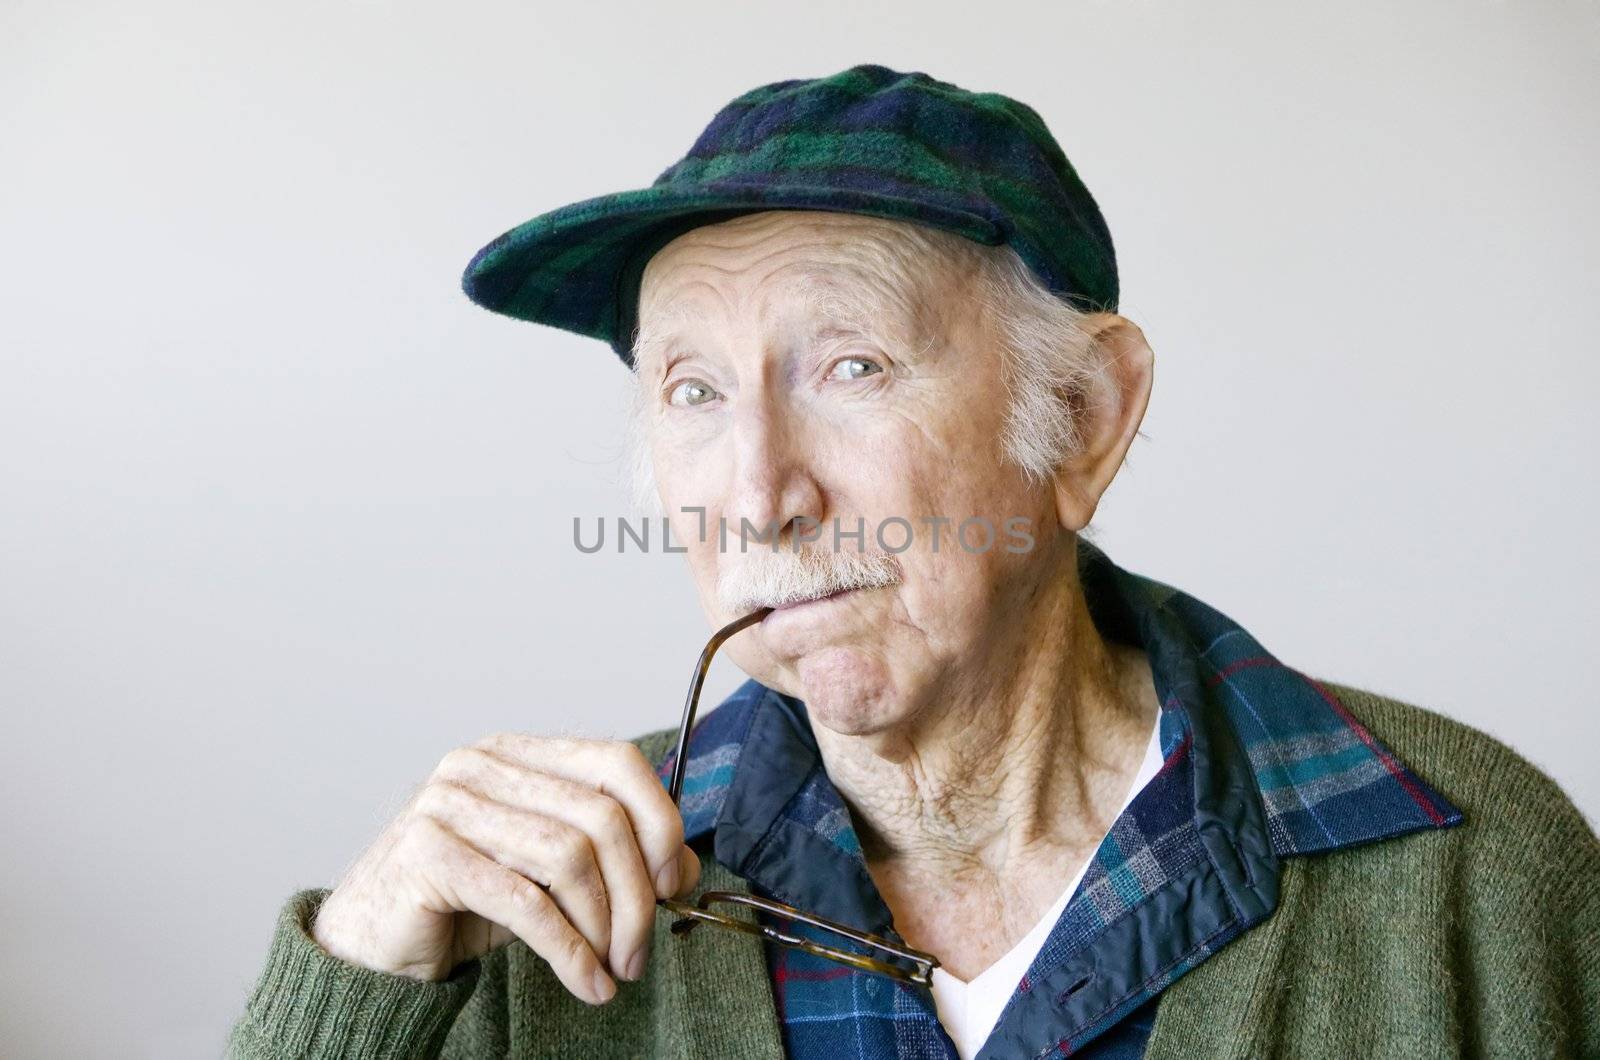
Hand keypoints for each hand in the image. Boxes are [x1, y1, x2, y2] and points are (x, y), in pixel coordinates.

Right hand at [309, 734, 700, 1004]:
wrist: (369, 947)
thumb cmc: (461, 905)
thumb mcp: (549, 878)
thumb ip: (612, 861)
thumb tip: (688, 867)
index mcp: (518, 753)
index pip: (615, 762)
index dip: (660, 819)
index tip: (674, 882)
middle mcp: (482, 764)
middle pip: (600, 817)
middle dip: (636, 894)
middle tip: (639, 952)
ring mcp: (449, 802)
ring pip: (569, 857)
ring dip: (604, 927)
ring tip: (613, 970)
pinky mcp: (428, 852)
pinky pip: (525, 901)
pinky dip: (569, 950)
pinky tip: (587, 982)